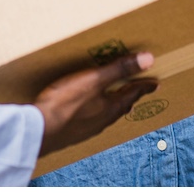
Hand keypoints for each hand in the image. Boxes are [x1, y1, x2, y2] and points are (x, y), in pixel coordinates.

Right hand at [33, 52, 157, 156]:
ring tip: (114, 100)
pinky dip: (94, 112)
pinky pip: (90, 120)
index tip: (155, 84)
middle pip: (120, 106)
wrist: (39, 131)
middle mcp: (102, 121)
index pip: (133, 94)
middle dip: (129, 96)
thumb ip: (119, 69)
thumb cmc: (65, 104)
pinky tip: (85, 111)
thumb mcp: (93, 80)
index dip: (144, 86)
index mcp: (110, 108)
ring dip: (112, 105)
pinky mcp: (72, 132)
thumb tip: (148, 59)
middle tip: (137, 90)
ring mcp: (87, 129)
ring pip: (105, 115)